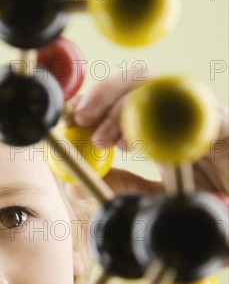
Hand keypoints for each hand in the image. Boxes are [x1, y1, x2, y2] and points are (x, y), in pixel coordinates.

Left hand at [68, 68, 228, 195]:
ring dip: (127, 107)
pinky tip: (145, 144)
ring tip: (106, 140)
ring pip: (163, 89)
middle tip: (81, 119)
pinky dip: (168, 124)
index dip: (95, 100)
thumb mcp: (147, 197)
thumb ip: (117, 186)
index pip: (124, 98)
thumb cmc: (196, 202)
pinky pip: (199, 114)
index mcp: (159, 126)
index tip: (70, 117)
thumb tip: (73, 185)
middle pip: (140, 81)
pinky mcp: (226, 127)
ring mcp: (201, 118)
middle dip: (104, 94)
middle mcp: (178, 115)